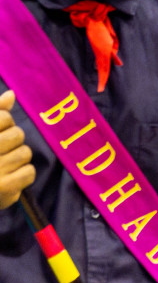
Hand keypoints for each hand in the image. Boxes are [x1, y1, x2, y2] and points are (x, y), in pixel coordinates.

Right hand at [0, 91, 34, 210]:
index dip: (5, 124)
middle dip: (12, 141)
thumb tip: (12, 94)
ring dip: (18, 159)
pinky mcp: (3, 187)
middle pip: (17, 134)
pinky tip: (10, 178)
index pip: (4, 117)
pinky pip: (29, 172)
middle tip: (0, 152)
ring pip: (25, 152)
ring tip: (4, 165)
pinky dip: (24, 175)